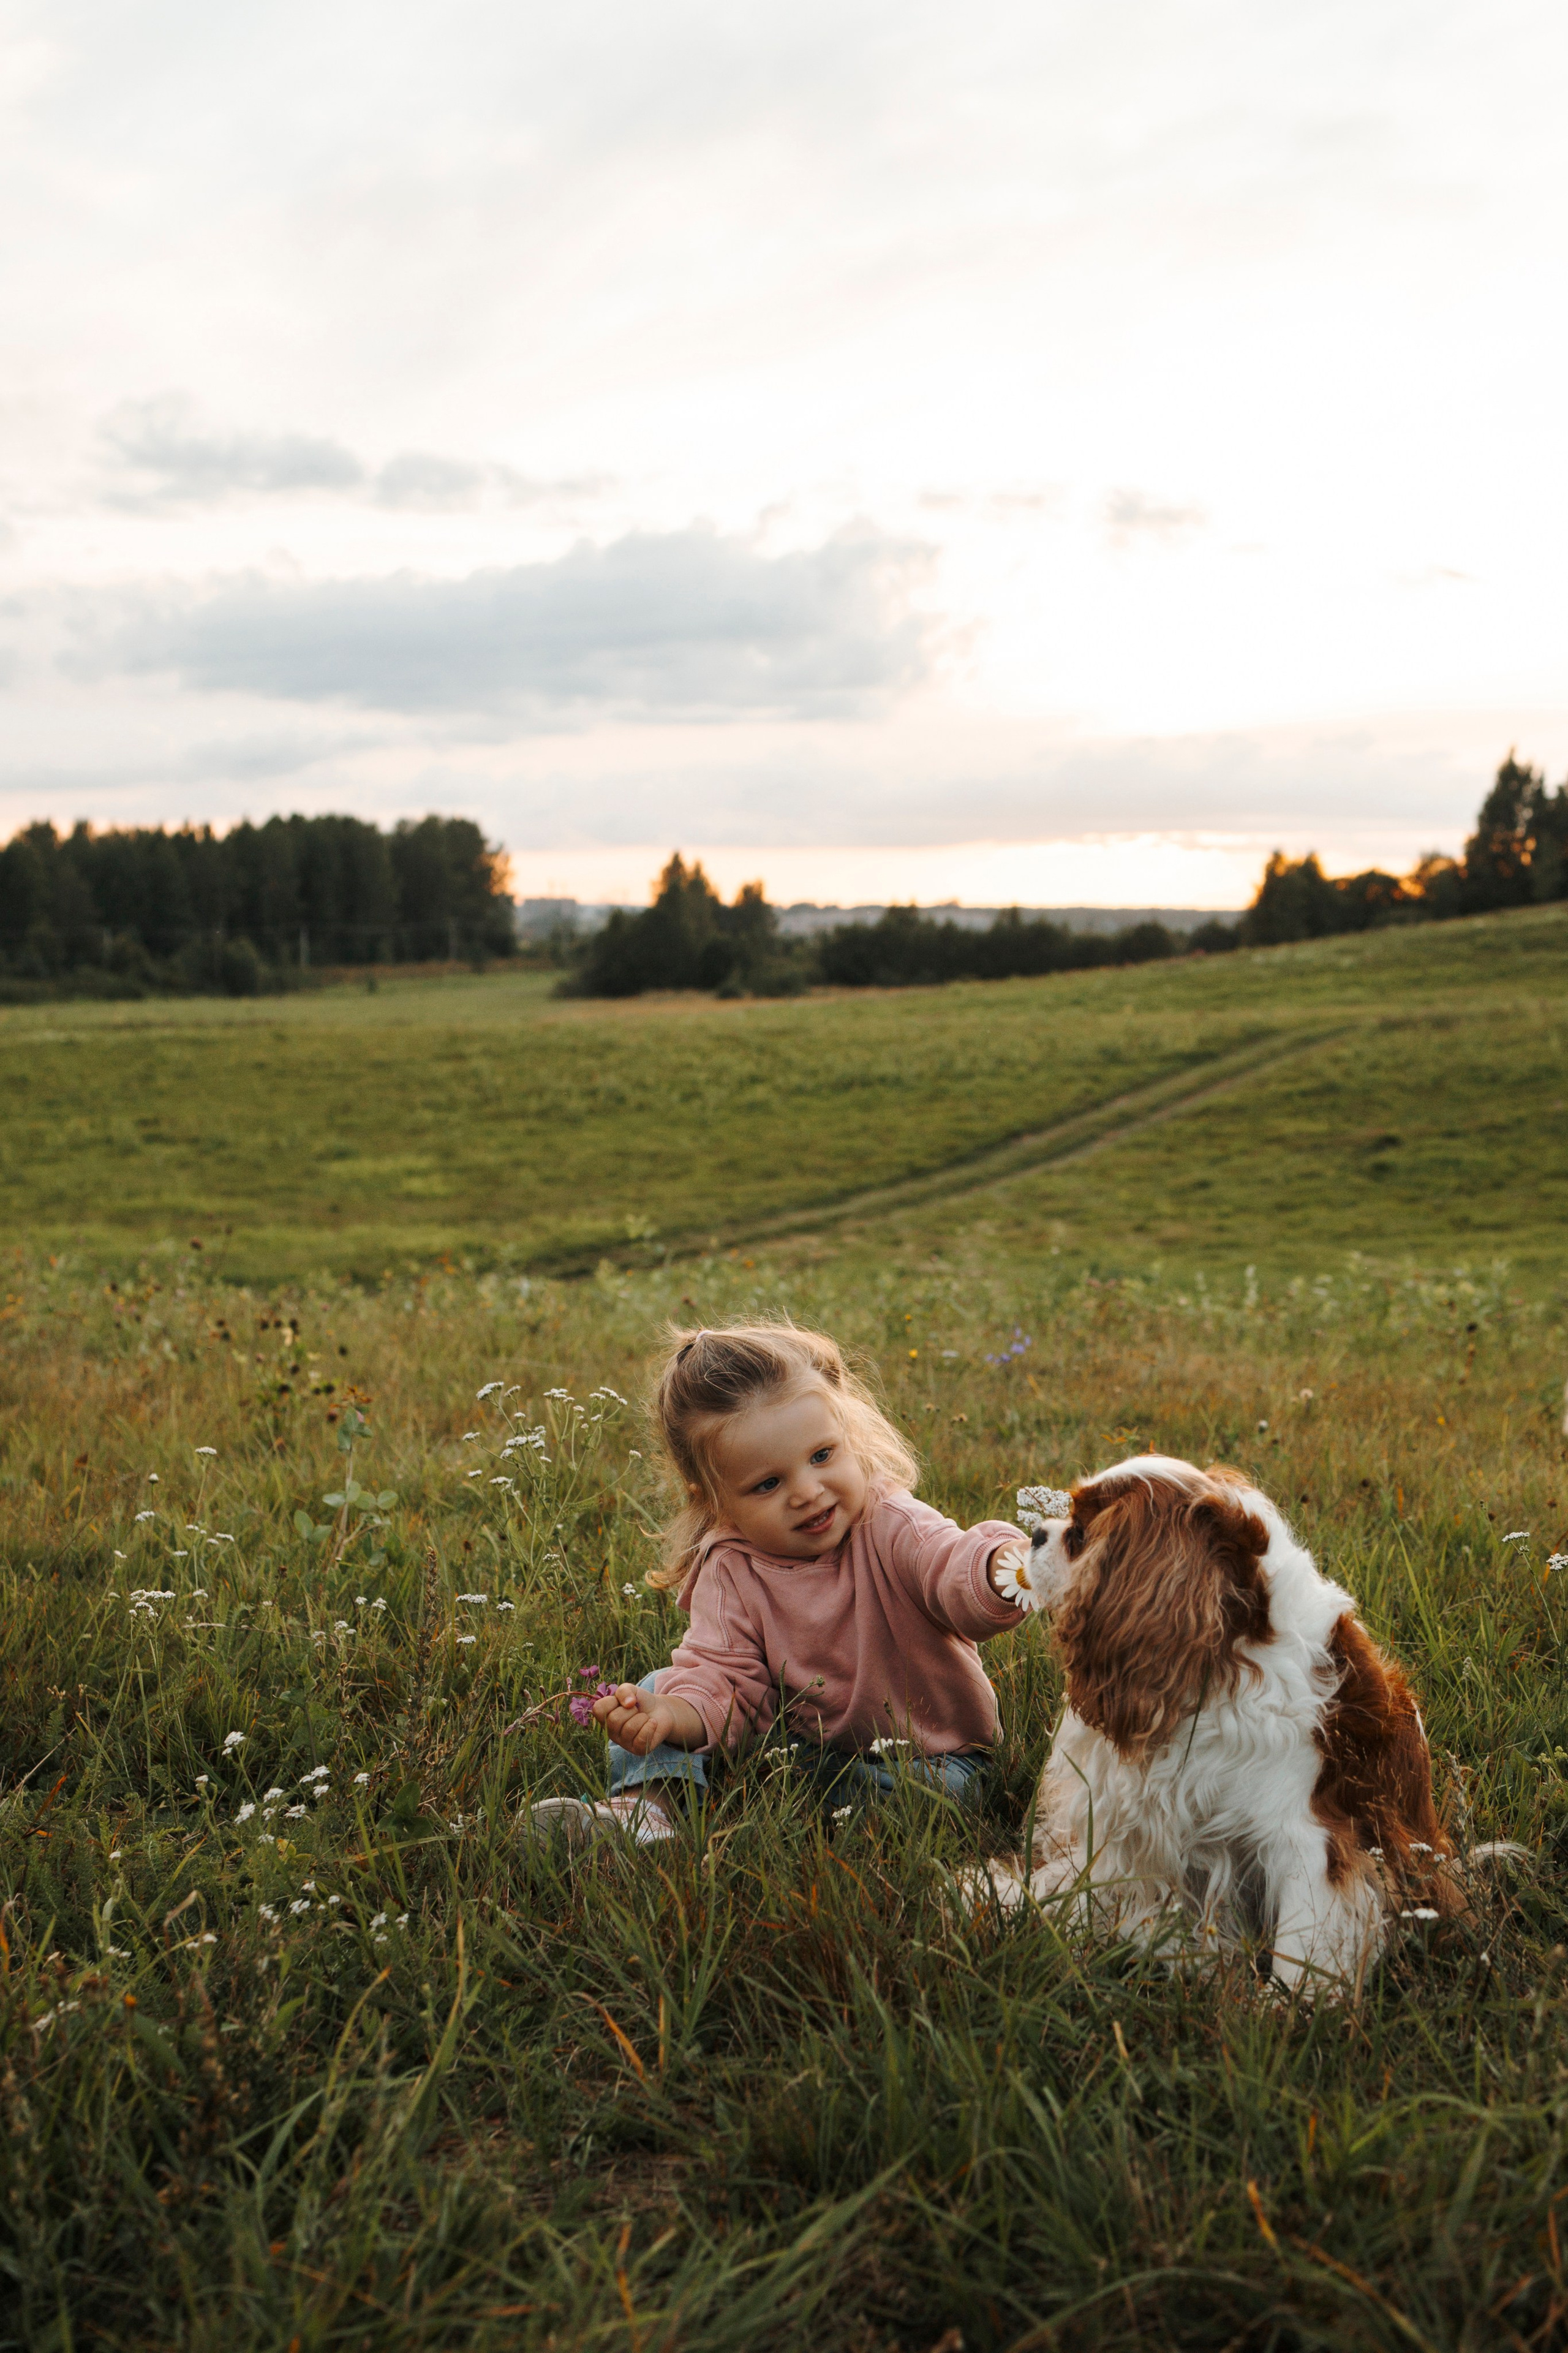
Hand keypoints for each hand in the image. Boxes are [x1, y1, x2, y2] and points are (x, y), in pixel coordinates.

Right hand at [591, 1683, 706, 1753]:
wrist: (663, 1711)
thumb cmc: (644, 1701)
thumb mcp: (632, 1689)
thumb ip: (623, 1690)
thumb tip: (628, 1703)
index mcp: (606, 1718)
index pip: (599, 1710)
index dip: (614, 1702)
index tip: (627, 1700)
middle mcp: (612, 1733)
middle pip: (615, 1719)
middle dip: (631, 1709)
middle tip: (639, 1710)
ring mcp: (625, 1743)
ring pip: (629, 1728)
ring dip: (642, 1718)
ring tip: (646, 1718)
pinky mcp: (639, 1750)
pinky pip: (641, 1739)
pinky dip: (650, 1728)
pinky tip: (653, 1725)